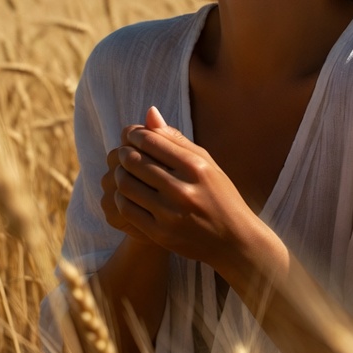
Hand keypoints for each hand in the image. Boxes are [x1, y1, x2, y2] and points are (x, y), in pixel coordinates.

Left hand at [111, 106, 257, 267]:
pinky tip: (128, 193)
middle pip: (134, 161)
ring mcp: (170, 214)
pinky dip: (121, 197)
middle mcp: (182, 189)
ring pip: (126, 185)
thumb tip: (149, 112)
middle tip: (124, 153)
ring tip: (123, 172)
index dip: (134, 135)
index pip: (150, 141)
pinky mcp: (160, 234)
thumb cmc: (220, 195)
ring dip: (119, 174)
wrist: (234, 240)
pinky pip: (127, 209)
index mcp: (195, 167)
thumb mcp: (206, 162)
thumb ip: (176, 138)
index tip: (131, 136)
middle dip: (123, 153)